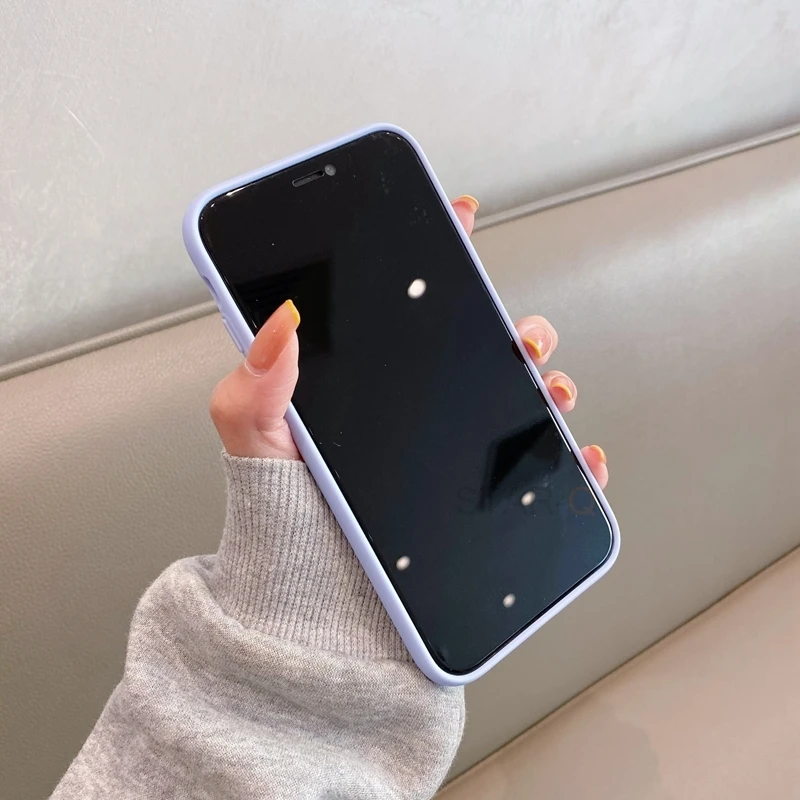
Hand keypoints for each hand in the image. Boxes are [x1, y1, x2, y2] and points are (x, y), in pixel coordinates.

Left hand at [210, 195, 608, 488]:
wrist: (311, 589)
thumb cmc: (280, 510)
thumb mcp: (255, 434)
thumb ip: (258, 380)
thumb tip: (279, 319)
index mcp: (366, 379)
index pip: (402, 305)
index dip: (432, 253)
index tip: (457, 218)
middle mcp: (412, 407)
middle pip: (476, 347)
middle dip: (512, 327)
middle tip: (519, 334)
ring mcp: (446, 449)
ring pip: (513, 399)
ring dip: (544, 382)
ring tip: (548, 388)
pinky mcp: (472, 495)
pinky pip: (532, 472)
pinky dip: (564, 461)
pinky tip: (574, 454)